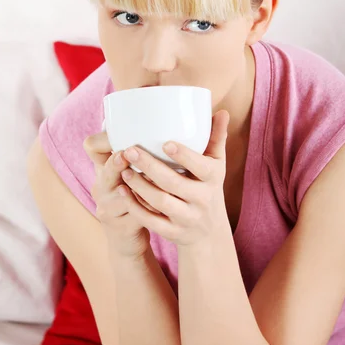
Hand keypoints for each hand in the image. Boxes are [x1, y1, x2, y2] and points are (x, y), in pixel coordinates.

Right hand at [83, 130, 156, 257]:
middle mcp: (101, 187)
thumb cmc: (135, 199)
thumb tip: (170, 125)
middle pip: (104, 172)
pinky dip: (149, 208)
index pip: (93, 148)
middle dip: (115, 164)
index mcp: (104, 170)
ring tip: (153, 179)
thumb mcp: (131, 176)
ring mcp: (107, 209)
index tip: (119, 134)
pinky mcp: (119, 228)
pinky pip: (135, 215)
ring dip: (138, 187)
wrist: (127, 240)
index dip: (102, 141)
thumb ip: (143, 156)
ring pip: (122, 195)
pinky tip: (162, 203)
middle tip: (125, 154)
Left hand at [118, 110, 230, 246]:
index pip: (200, 166)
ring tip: (124, 169)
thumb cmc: (208, 187)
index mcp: (213, 178)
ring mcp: (188, 218)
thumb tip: (221, 111)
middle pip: (173, 183)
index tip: (165, 142)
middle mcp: (202, 199)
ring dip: (139, 186)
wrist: (209, 232)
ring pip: (160, 202)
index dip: (184, 155)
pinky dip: (135, 207)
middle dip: (150, 166)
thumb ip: (216, 138)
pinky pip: (152, 222)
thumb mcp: (216, 165)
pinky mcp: (173, 233)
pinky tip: (122, 191)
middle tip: (130, 150)